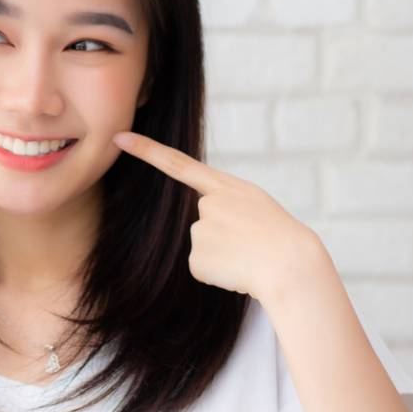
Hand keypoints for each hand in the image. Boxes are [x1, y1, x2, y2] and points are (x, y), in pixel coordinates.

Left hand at [112, 130, 327, 303]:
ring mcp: (200, 230)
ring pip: (203, 245)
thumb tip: (200, 228)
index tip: (118, 138)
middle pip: (200, 220)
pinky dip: (219, 273)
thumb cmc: (280, 237)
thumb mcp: (255, 205)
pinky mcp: (196, 258)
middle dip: (222, 234)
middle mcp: (208, 204)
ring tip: (249, 256)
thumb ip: (224, 203)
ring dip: (223, 254)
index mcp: (226, 186)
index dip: (146, 150)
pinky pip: (202, 267)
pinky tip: (239, 270)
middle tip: (251, 242)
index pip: (178, 163)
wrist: (294, 266)